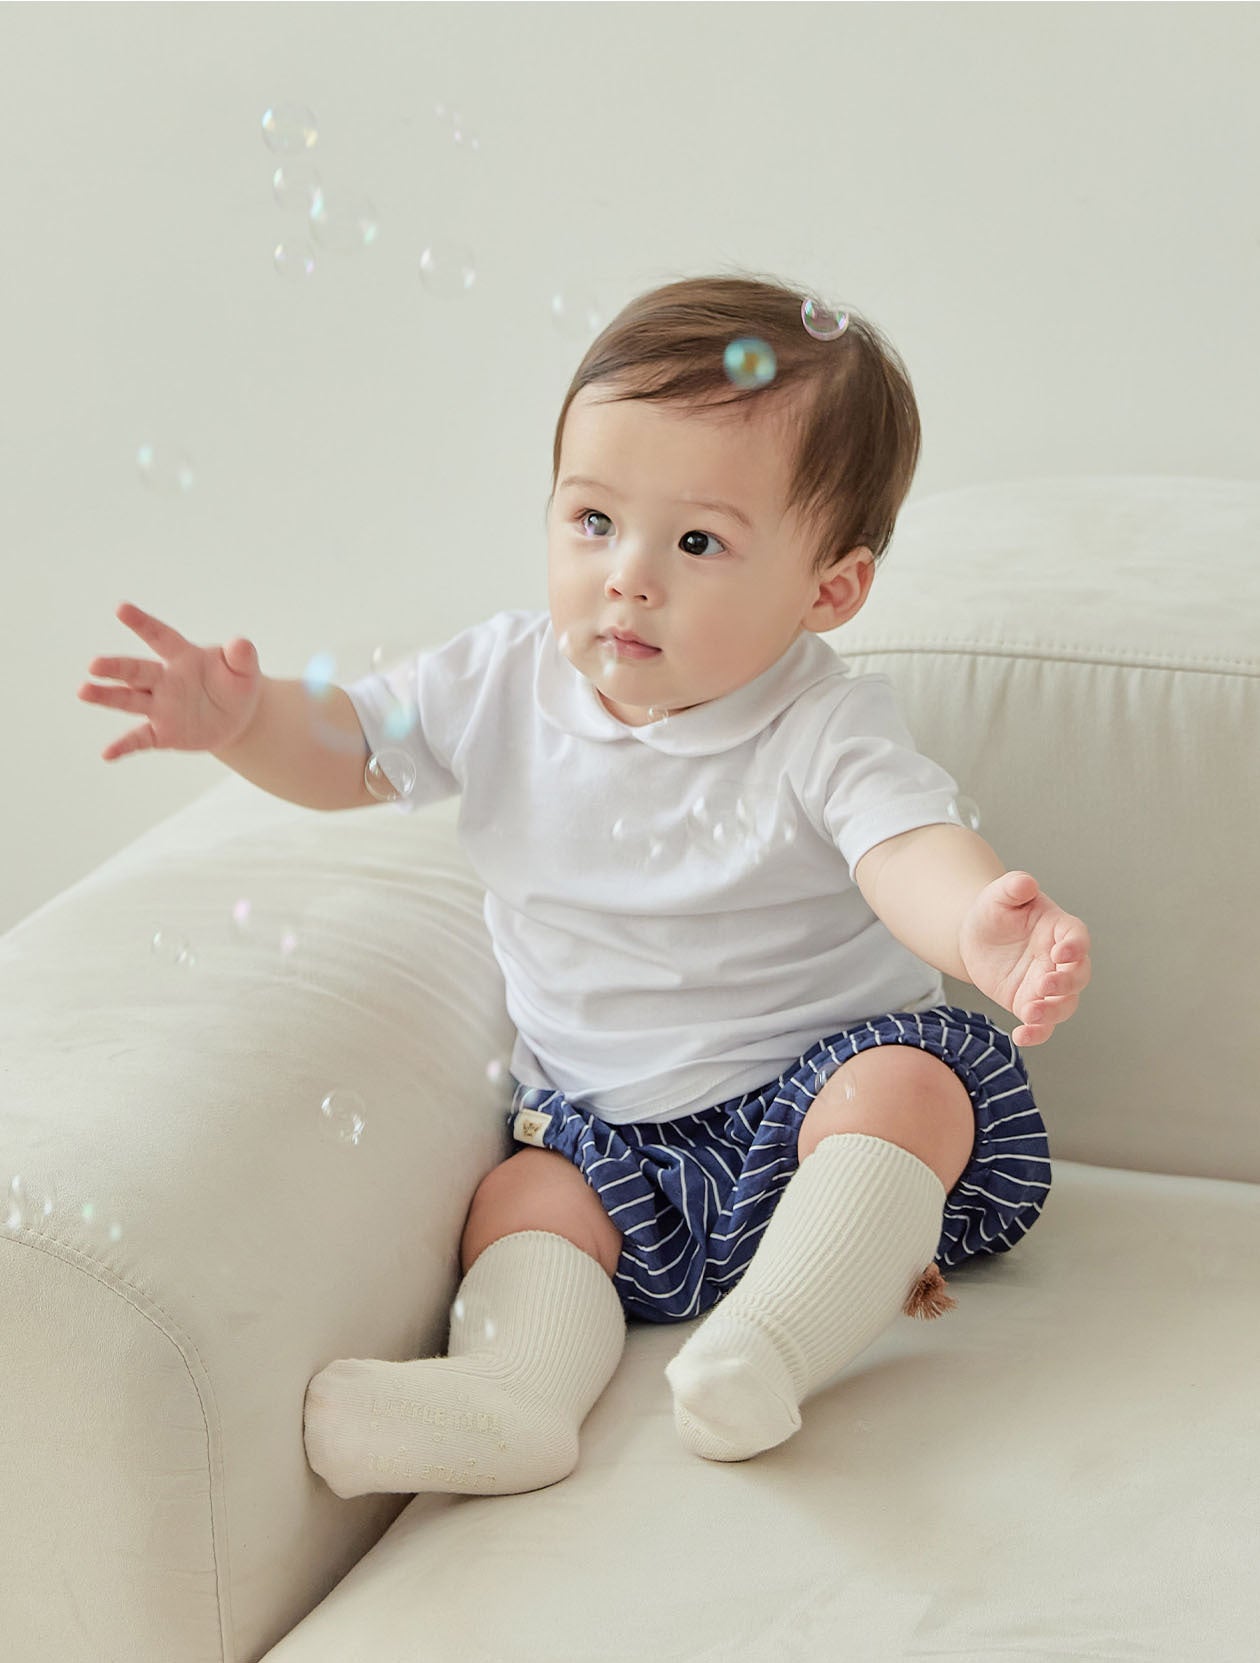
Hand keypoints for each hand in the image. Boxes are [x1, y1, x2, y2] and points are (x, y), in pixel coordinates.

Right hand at [78, 601, 262, 760]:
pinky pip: (139, 739)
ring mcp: (160, 706)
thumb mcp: (245, 670)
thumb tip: (240, 643)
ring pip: (129, 700)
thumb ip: (241, 655)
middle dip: (116, 668)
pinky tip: (106, 754)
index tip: (121, 608)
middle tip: (94, 665)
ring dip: (106, 697)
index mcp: (183, 657)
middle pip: (136, 671)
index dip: (143, 623)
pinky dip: (123, 746)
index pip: (161, 637)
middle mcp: (165, 680)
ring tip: (83, 691)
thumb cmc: (236, 685)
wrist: (237, 717)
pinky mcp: (162, 732)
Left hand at [957, 871, 1091, 1045]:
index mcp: (1060, 929)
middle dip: (1065, 983)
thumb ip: (1013, 887)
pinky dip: (1036, 1033)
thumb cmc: (994, 911)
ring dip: (1052, 1011)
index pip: (1078, 938)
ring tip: (1031, 1013)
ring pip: (1064, 1004)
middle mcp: (1061, 961)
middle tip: (1043, 984)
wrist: (974, 937)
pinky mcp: (1030, 1003)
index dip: (1075, 947)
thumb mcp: (998, 895)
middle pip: (1078, 976)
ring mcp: (1048, 985)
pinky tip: (1021, 1036)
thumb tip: (1025, 882)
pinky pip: (1041, 1024)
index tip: (1061, 953)